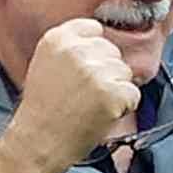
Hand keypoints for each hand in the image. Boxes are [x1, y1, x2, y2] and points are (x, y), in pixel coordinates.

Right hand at [11, 14, 141, 167]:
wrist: (38, 142)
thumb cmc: (43, 109)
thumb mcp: (46, 64)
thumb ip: (72, 47)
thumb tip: (101, 42)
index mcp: (58, 38)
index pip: (94, 30)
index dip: (94, 52)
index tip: (85, 69)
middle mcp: (77, 50)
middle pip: (112, 51)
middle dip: (106, 72)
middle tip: (84, 94)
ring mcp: (96, 71)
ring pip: (125, 72)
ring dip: (115, 90)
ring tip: (90, 105)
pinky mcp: (112, 93)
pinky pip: (133, 94)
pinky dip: (123, 107)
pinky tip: (100, 114)